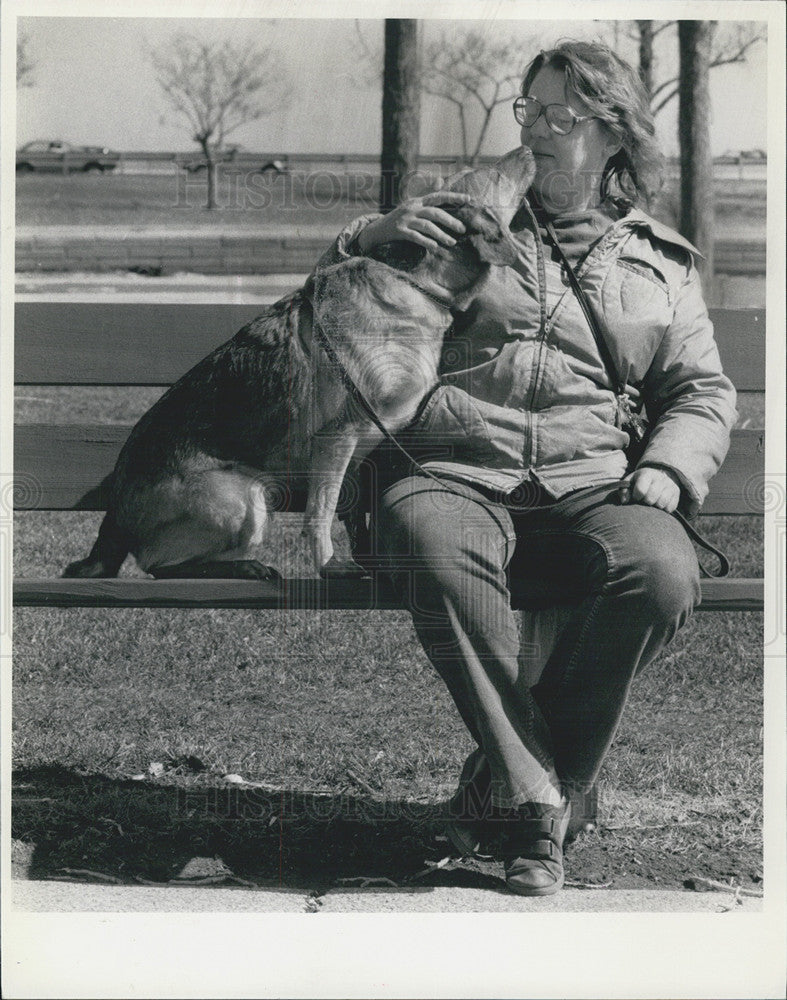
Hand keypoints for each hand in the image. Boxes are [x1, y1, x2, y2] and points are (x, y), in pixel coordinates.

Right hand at [356, 190, 473, 254]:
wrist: (377, 230)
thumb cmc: (399, 219)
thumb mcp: (412, 206)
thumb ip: (426, 196)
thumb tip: (440, 180)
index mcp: (417, 201)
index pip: (438, 196)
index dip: (453, 197)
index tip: (468, 199)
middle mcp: (412, 208)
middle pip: (435, 212)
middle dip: (450, 221)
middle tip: (462, 229)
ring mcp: (405, 219)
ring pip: (427, 226)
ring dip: (441, 235)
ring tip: (452, 242)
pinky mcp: (399, 231)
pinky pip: (415, 237)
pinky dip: (426, 242)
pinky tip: (435, 247)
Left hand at [619, 467, 681, 512]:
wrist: (659, 474)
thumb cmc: (640, 482)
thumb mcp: (630, 482)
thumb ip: (624, 490)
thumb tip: (624, 501)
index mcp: (646, 474)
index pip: (640, 490)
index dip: (636, 496)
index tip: (636, 497)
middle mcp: (660, 478)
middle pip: (651, 498)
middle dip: (646, 502)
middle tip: (645, 500)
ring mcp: (670, 486)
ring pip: (662, 503)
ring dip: (655, 506)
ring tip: (652, 502)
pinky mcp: (677, 494)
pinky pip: (670, 508)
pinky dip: (664, 509)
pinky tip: (660, 504)